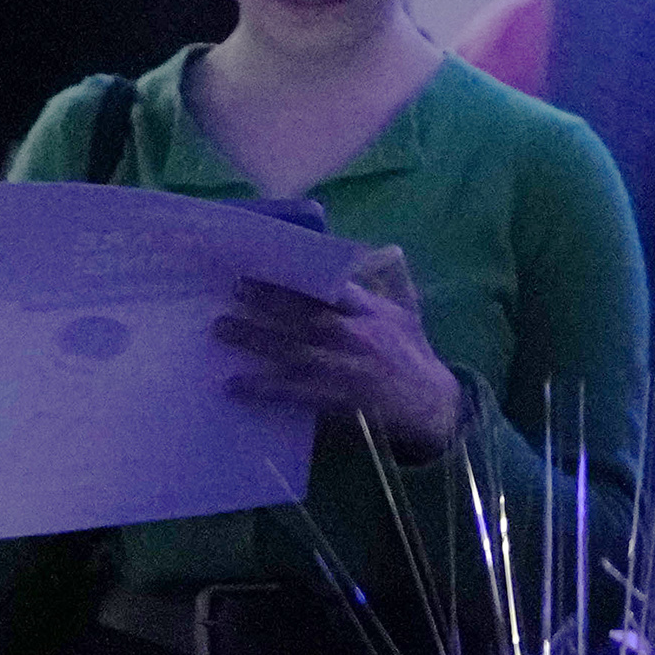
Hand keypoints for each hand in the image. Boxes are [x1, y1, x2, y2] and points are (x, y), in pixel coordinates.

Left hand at [220, 247, 466, 459]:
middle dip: (267, 301)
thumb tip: (386, 248)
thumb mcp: (409, 312)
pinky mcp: (335, 398)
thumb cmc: (416, 355)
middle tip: (233, 288)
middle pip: (304, 314)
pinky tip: (235, 383)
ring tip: (221, 327)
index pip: (331, 285)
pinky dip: (263, 387)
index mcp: (372, 310)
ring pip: (292, 349)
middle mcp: (357, 334)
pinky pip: (293, 391)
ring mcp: (344, 367)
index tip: (266, 261)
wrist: (433, 406)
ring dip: (255, 338)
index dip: (298, 273)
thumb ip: (394, 281)